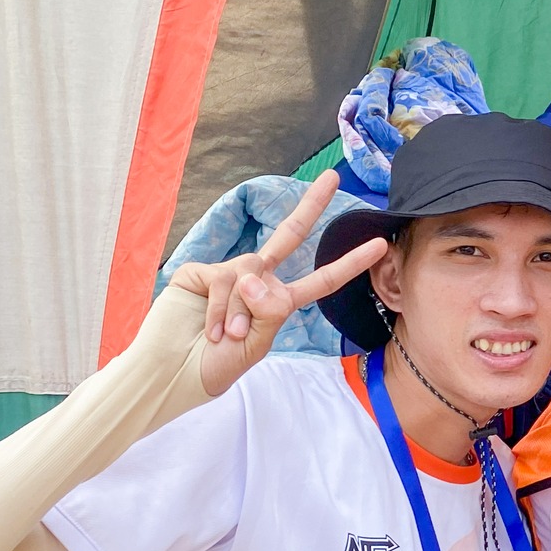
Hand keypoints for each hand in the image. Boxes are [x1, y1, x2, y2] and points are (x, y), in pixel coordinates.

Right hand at [165, 172, 387, 396]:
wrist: (172, 374)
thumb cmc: (215, 366)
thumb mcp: (254, 346)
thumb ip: (266, 313)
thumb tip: (255, 275)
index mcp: (277, 304)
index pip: (320, 280)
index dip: (348, 263)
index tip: (378, 244)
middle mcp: (256, 282)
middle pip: (288, 237)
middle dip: (311, 206)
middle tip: (332, 176)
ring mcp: (229, 273)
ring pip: (250, 274)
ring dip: (241, 312)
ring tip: (227, 337)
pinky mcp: (201, 271)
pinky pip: (224, 281)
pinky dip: (220, 310)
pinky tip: (210, 329)